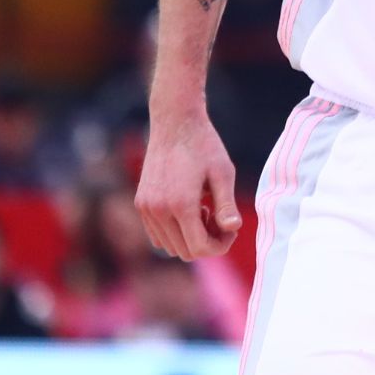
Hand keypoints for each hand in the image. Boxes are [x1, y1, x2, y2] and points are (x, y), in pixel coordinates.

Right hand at [135, 105, 240, 260]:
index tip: (231, 227)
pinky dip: (175, 232)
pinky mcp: (141, 203)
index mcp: (181, 204)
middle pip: (185, 252)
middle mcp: (158, 210)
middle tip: (219, 217)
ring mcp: (146, 208)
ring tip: (204, 210)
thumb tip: (234, 229)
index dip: (220, 245)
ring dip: (190, 237)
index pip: (199, 249)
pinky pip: (157, 235)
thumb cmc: (204, 145)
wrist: (174, 122)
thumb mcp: (223, 173)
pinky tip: (188, 209)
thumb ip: (227, 205)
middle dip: (207, 242)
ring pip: (170, 247)